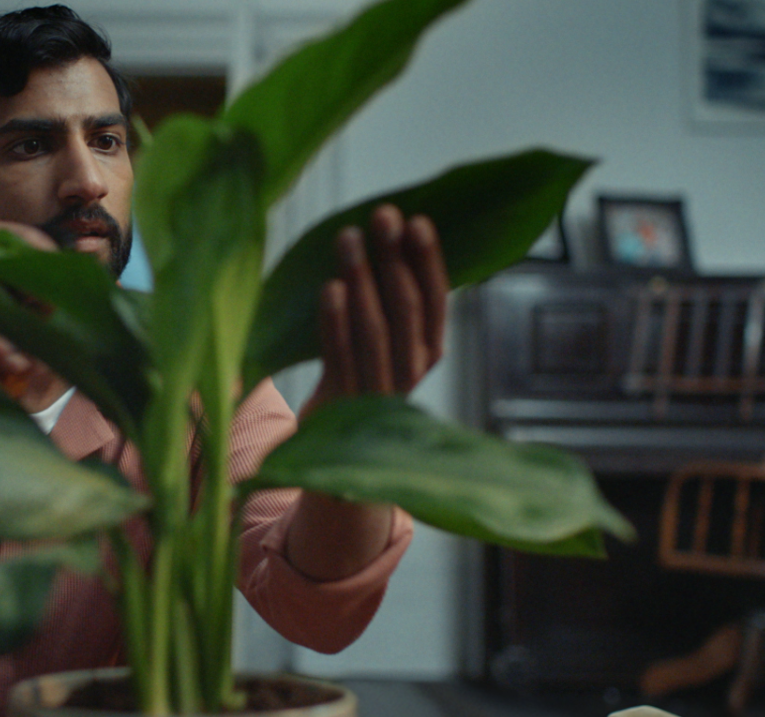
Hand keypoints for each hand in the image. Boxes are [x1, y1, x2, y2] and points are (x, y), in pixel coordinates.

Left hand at [311, 203, 447, 405]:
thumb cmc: (353, 374)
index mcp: (427, 353)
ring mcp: (377, 392)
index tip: (417, 222)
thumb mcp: (381, 338)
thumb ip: (388, 298)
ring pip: (375, 330)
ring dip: (363, 277)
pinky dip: (336, 321)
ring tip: (349, 236)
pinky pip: (340, 357)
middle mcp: (410, 373)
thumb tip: (386, 233)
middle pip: (407, 310)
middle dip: (395, 258)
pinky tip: (330, 287)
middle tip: (383, 215)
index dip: (429, 262)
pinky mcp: (342, 406)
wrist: (328, 453)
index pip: (436, 302)